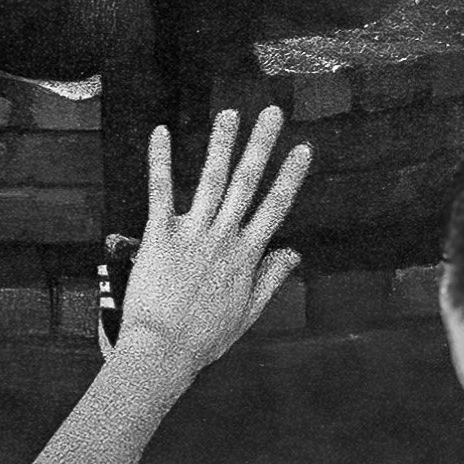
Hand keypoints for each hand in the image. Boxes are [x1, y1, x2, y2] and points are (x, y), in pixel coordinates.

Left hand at [116, 110, 312, 381]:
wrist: (163, 350)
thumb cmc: (204, 337)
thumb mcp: (248, 312)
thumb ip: (271, 278)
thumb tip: (294, 252)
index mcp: (246, 256)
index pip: (275, 207)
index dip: (290, 176)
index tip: (304, 148)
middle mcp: (223, 238)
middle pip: (247, 183)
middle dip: (261, 145)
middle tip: (272, 112)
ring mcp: (191, 233)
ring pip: (211, 179)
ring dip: (221, 144)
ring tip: (230, 113)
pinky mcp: (159, 235)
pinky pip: (160, 191)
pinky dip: (161, 161)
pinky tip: (161, 133)